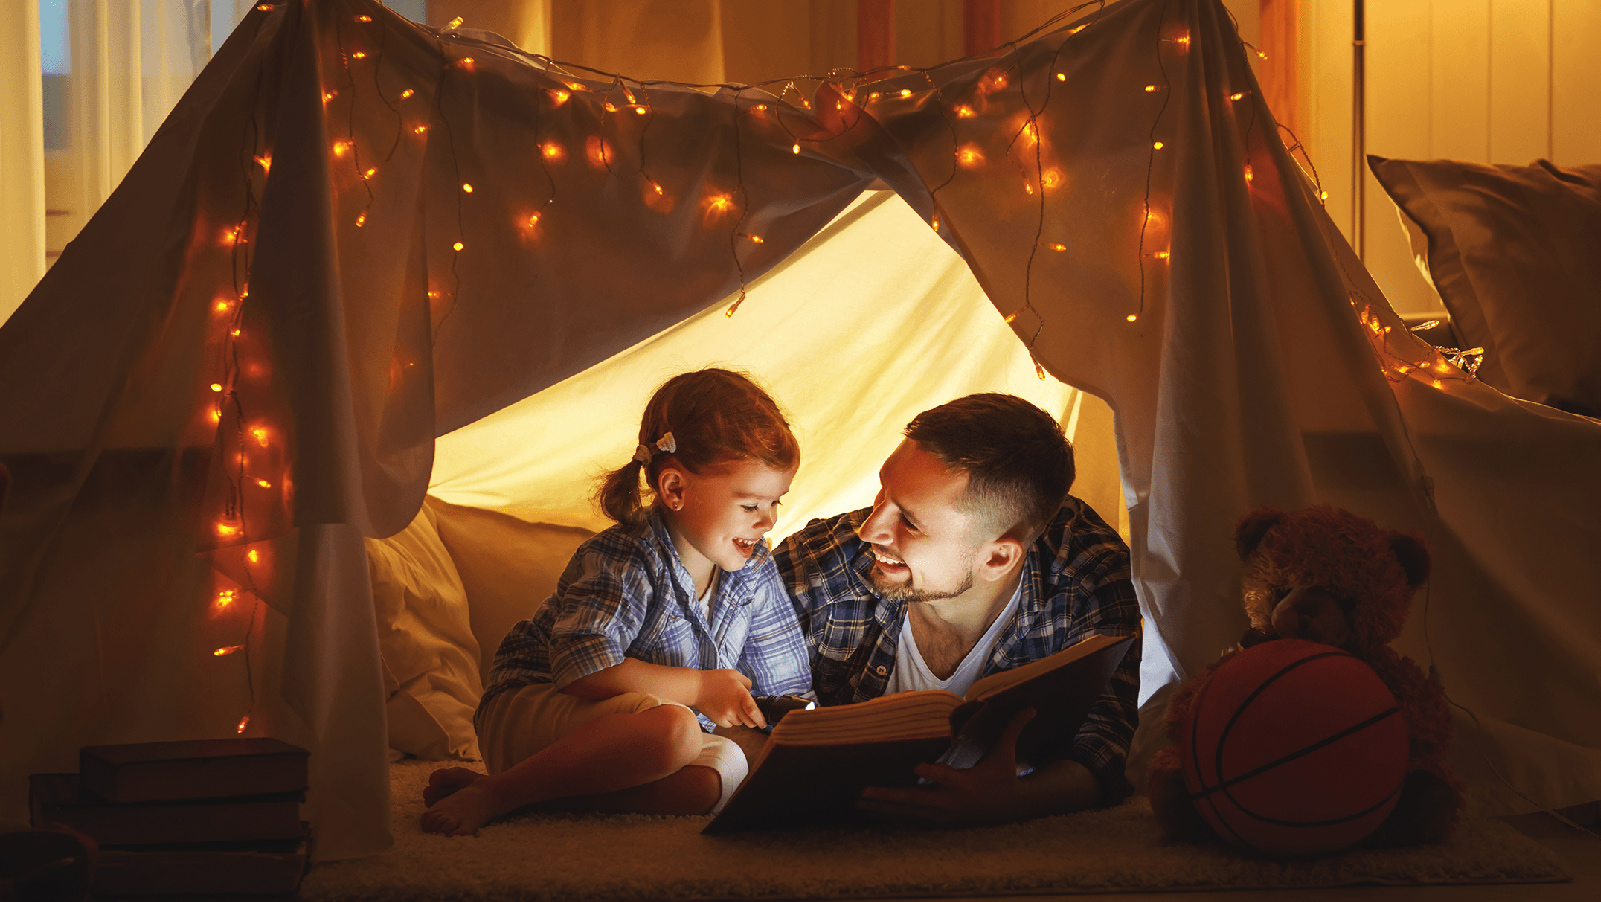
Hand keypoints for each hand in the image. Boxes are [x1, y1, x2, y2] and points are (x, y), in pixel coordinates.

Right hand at [693, 669, 764, 728]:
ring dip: (740, 719)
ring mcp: (726, 715)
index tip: (764, 724)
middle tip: (751, 716)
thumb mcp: (734, 675)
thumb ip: (746, 683)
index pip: (754, 711)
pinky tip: (725, 711)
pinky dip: (731, 720)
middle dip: (753, 721)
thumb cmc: (716, 679)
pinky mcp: (719, 720)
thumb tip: (750, 692)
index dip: (761, 720)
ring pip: (740, 723)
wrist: (697, 688)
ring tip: (733, 707)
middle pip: (750, 723)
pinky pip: (730, 725)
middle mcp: (734, 707)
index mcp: (740, 695)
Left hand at [857, 708, 1034, 826]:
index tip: (917, 767)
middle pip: (916, 800)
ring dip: (883, 807)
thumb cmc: (1003, 777)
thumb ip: (1014, 729)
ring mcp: (942, 815)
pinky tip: (871, 810)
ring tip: (859, 801)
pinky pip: (909, 819)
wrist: (1008, 810)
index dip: (933, 773)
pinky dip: (890, 815)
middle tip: (865, 790)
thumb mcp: (1008, 754)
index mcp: (967, 784)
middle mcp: (950, 802)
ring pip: (907, 812)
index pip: (948, 778)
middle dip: (890, 796)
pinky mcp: (937, 821)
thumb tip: (1031, 706)